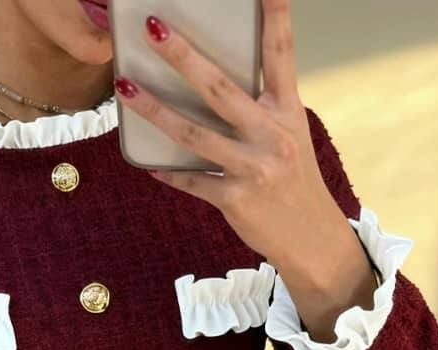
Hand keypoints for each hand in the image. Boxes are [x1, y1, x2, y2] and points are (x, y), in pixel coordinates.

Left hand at [112, 0, 345, 268]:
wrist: (312, 238)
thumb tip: (208, 84)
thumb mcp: (289, 137)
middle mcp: (272, 136)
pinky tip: (148, 164)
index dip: (273, 17)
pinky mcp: (235, 200)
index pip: (280, 55)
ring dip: (154, 110)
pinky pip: (192, 181)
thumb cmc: (293, 182)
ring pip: (194, 135)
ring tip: (125, 87)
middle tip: (153, 27)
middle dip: (183, 57)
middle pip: (220, 89)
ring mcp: (253, 169)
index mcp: (288, 112)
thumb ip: (258, 111)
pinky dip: (169, 173)